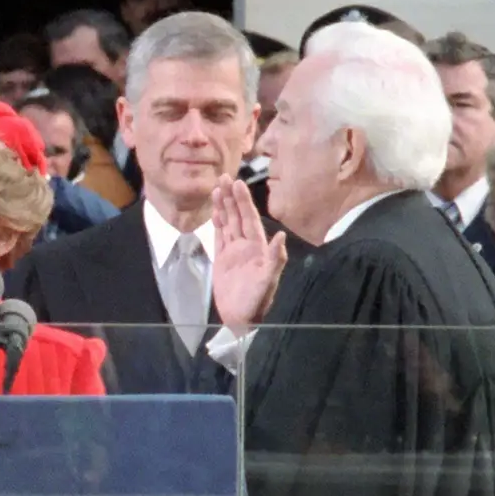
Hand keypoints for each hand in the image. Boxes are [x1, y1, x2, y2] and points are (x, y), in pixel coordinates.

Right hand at [206, 178, 286, 332]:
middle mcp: (246, 245)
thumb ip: (275, 259)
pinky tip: (214, 210)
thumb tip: (280, 236)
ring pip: (227, 223)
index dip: (243, 202)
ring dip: (223, 206)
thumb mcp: (267, 281)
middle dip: (231, 197)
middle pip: (238, 216)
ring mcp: (233, 251)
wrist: (240, 318)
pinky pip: (219, 236)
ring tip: (216, 188)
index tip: (237, 184)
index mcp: (258, 247)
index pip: (250, 219)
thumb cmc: (257, 302)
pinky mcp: (222, 259)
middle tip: (223, 177)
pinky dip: (217, 222)